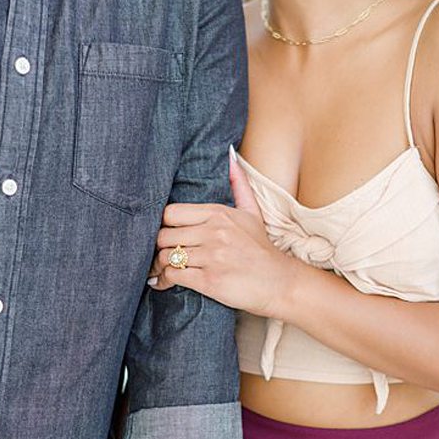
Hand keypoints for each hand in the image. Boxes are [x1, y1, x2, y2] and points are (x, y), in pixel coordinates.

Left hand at [150, 157, 290, 319]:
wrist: (281, 283)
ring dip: (159, 265)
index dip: (162, 224)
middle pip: (164, 235)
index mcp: (218, 213)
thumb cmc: (262, 248)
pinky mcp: (210, 281)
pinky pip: (174, 275)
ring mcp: (211, 256)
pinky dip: (164, 280)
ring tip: (158, 269)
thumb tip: (230, 155)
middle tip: (157, 253)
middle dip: (157, 246)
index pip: (171, 212)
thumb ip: (239, 184)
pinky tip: (163, 282)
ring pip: (166, 256)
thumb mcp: (252, 212)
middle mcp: (213, 232)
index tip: (164, 232)